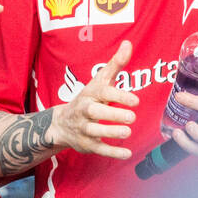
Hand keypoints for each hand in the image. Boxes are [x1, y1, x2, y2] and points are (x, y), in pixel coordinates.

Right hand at [48, 40, 139, 158]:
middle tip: (132, 117)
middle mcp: (85, 111)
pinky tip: (127, 154)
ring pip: (95, 131)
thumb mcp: (100, 81)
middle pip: (96, 112)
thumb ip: (116, 64)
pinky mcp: (86, 145)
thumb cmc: (89, 98)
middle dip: (113, 115)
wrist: (62, 123)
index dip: (118, 96)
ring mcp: (84, 129)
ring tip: (128, 132)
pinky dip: (112, 153)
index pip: (104, 93)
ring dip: (111, 132)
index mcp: (91, 94)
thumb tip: (128, 43)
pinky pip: (98, 149)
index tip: (135, 100)